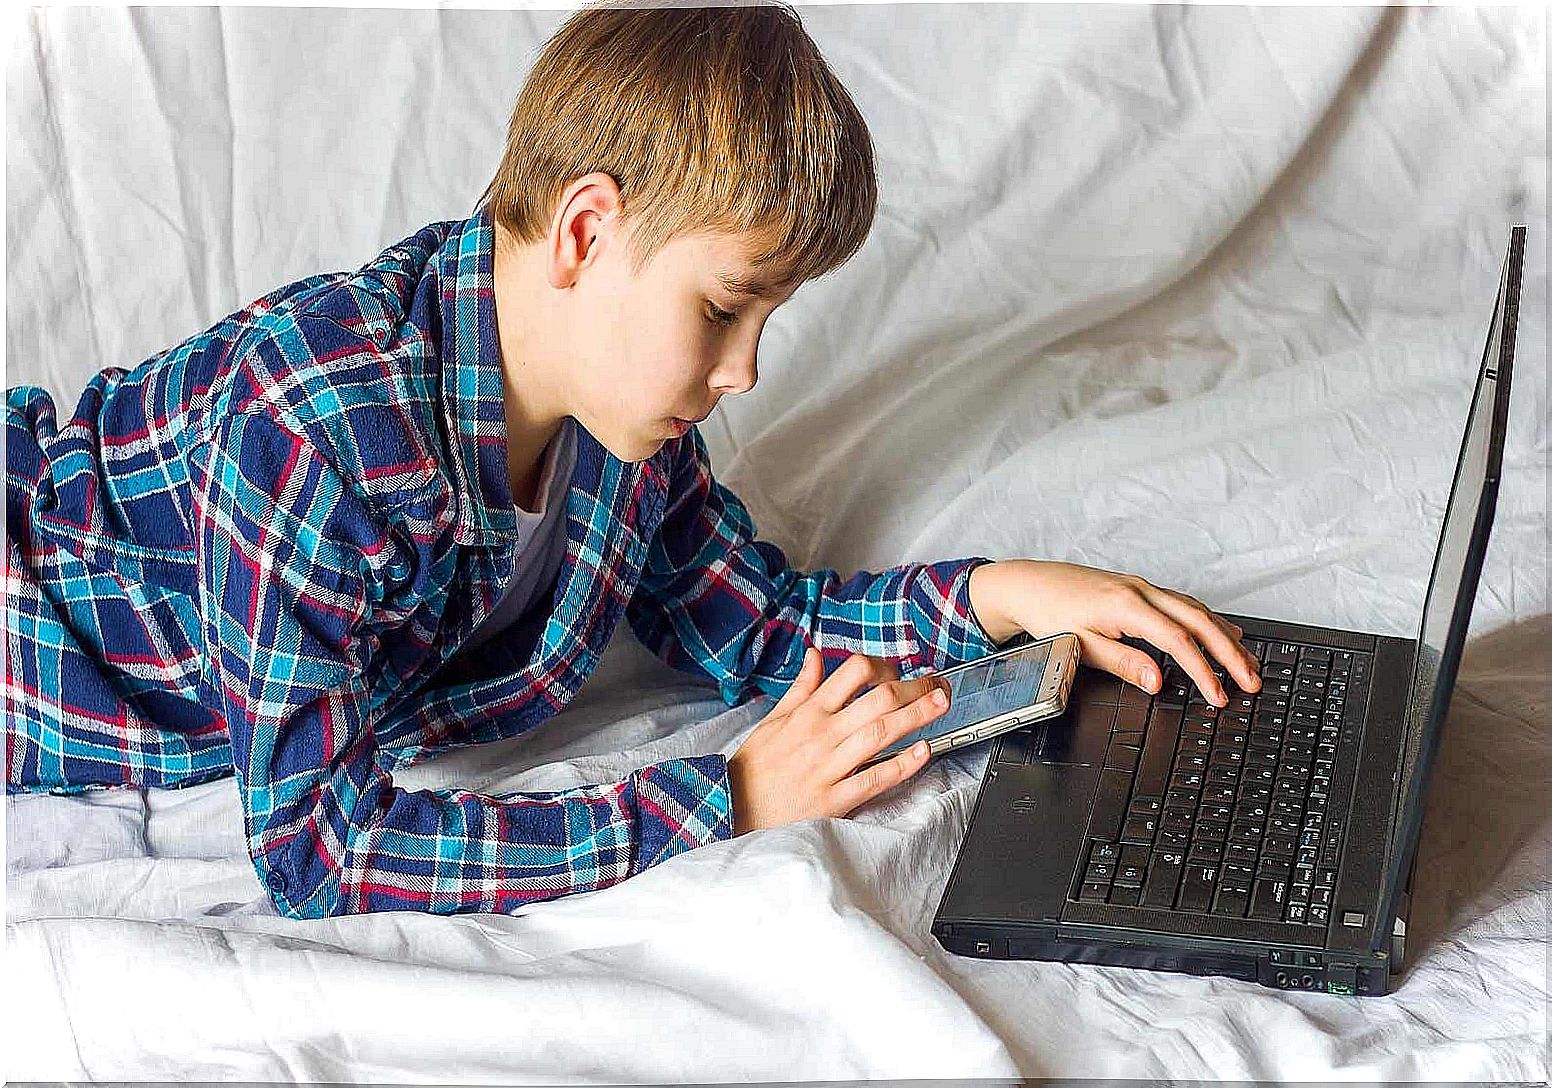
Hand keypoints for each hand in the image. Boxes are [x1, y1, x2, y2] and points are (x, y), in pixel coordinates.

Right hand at [728, 649, 951, 835]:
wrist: (731, 808)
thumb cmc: (755, 766)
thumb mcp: (773, 719)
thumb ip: (801, 687)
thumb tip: (815, 654)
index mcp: (807, 712)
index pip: (853, 672)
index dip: (883, 667)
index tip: (897, 673)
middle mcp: (821, 734)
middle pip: (878, 699)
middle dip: (915, 688)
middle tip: (938, 684)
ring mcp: (828, 766)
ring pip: (881, 733)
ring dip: (917, 716)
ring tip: (940, 705)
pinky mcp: (833, 799)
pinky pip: (874, 779)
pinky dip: (902, 765)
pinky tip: (923, 752)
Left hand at [968, 559, 1260, 706]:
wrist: (1029, 584)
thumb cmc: (1050, 614)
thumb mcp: (1081, 646)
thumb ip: (1123, 663)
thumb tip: (1158, 681)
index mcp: (1127, 606)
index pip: (1178, 641)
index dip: (1203, 671)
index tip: (1219, 695)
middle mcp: (1141, 591)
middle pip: (1199, 621)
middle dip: (1230, 653)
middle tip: (1253, 680)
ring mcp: (1143, 587)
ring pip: (1196, 609)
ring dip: (1224, 636)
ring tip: (1248, 662)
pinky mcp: (1140, 589)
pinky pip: (1184, 603)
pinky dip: (1207, 620)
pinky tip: (1222, 632)